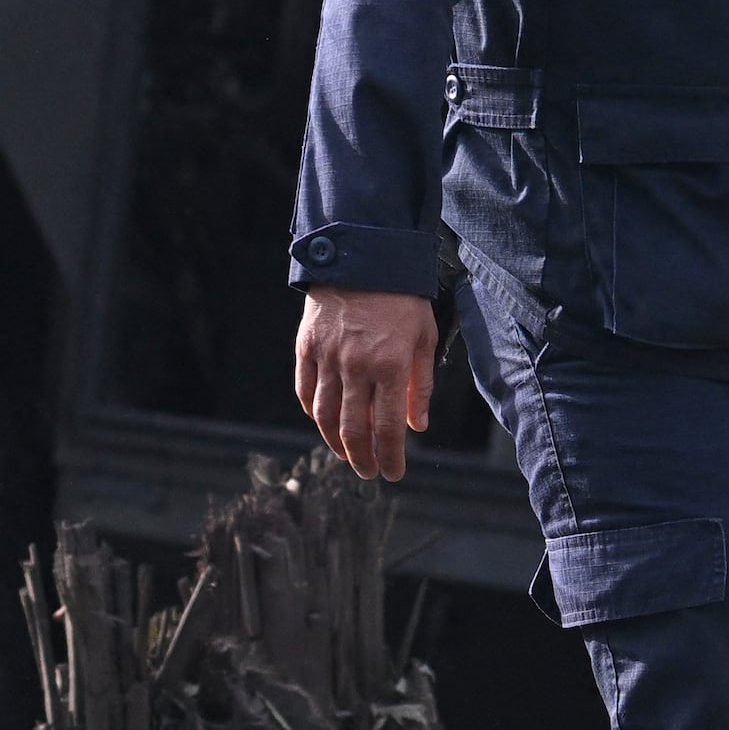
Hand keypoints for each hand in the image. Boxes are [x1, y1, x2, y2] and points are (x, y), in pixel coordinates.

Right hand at [294, 286, 441, 482]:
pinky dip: (314, 413)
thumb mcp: (424, 337)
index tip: (393, 473)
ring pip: (325, 417)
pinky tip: (324, 422)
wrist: (363, 256)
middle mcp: (356, 367)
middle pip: (354, 431)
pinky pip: (305, 391)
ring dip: (335, 444)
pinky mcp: (306, 347)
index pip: (389, 428)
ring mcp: (327, 358)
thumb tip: (418, 425)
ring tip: (347, 455)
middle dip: (363, 460)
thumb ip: (421, 385)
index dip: (391, 457)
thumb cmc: (401, 297)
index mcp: (390, 366)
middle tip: (369, 472)